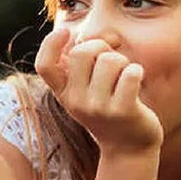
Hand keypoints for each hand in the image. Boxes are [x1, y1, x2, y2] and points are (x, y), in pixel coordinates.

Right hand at [35, 28, 162, 155]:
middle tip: (110, 59)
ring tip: (124, 75)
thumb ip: (79, 65)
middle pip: (81, 53)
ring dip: (122, 61)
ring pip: (110, 60)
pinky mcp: (123, 111)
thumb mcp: (84, 91)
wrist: (128, 148)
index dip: (50, 44)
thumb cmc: (107, 109)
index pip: (44, 66)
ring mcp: (98, 108)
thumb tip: (84, 35)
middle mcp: (76, 101)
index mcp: (63, 94)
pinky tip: (136, 81)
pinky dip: (137, 71)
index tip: (65, 31)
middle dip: (100, 47)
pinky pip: (131, 73)